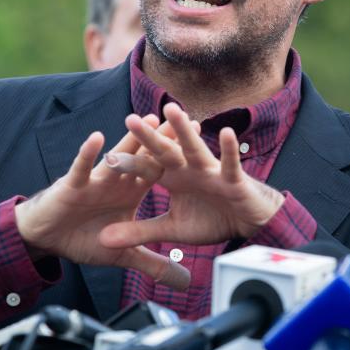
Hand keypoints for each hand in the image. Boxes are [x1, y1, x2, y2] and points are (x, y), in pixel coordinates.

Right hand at [15, 115, 189, 289]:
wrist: (48, 238)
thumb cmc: (82, 238)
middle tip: (183, 119)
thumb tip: (183, 280)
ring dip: (132, 140)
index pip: (161, 172)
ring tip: (147, 120)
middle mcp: (117, 181)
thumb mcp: (123, 255)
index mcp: (131, 191)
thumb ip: (154, 264)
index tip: (203, 144)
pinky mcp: (73, 185)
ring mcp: (96, 180)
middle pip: (144, 157)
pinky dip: (88, 155)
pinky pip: (82, 168)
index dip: (180, 159)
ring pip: (117, 157)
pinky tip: (97, 139)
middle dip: (163, 140)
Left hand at [98, 103, 284, 249]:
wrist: (246, 225)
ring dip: (184, 131)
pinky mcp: (233, 179)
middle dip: (149, 137)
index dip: (130, 164)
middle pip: (166, 151)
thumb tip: (102, 240)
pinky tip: (226, 132)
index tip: (107, 158)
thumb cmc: (210, 219)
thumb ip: (139, 232)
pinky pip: (230, 163)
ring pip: (195, 148)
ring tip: (172, 109)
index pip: (147, 168)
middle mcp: (189, 169)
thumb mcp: (170, 228)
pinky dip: (229, 150)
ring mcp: (211, 171)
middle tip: (130, 118)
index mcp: (172, 178)